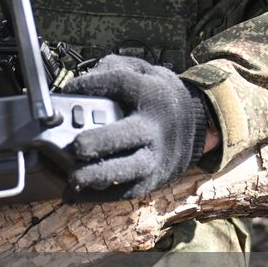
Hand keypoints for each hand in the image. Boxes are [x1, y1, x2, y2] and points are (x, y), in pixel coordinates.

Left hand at [65, 55, 209, 200]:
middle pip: (129, 133)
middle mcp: (155, 126)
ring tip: (73, 177)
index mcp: (152, 93)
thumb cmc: (159, 98)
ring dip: (100, 175)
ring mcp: (154, 155)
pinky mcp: (151, 178)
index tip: (70, 89)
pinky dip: (99, 196)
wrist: (197, 125)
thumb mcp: (143, 72)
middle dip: (102, 141)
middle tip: (77, 145)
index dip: (93, 84)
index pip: (121, 83)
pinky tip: (75, 195)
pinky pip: (126, 192)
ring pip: (130, 169)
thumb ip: (113, 69)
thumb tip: (78, 84)